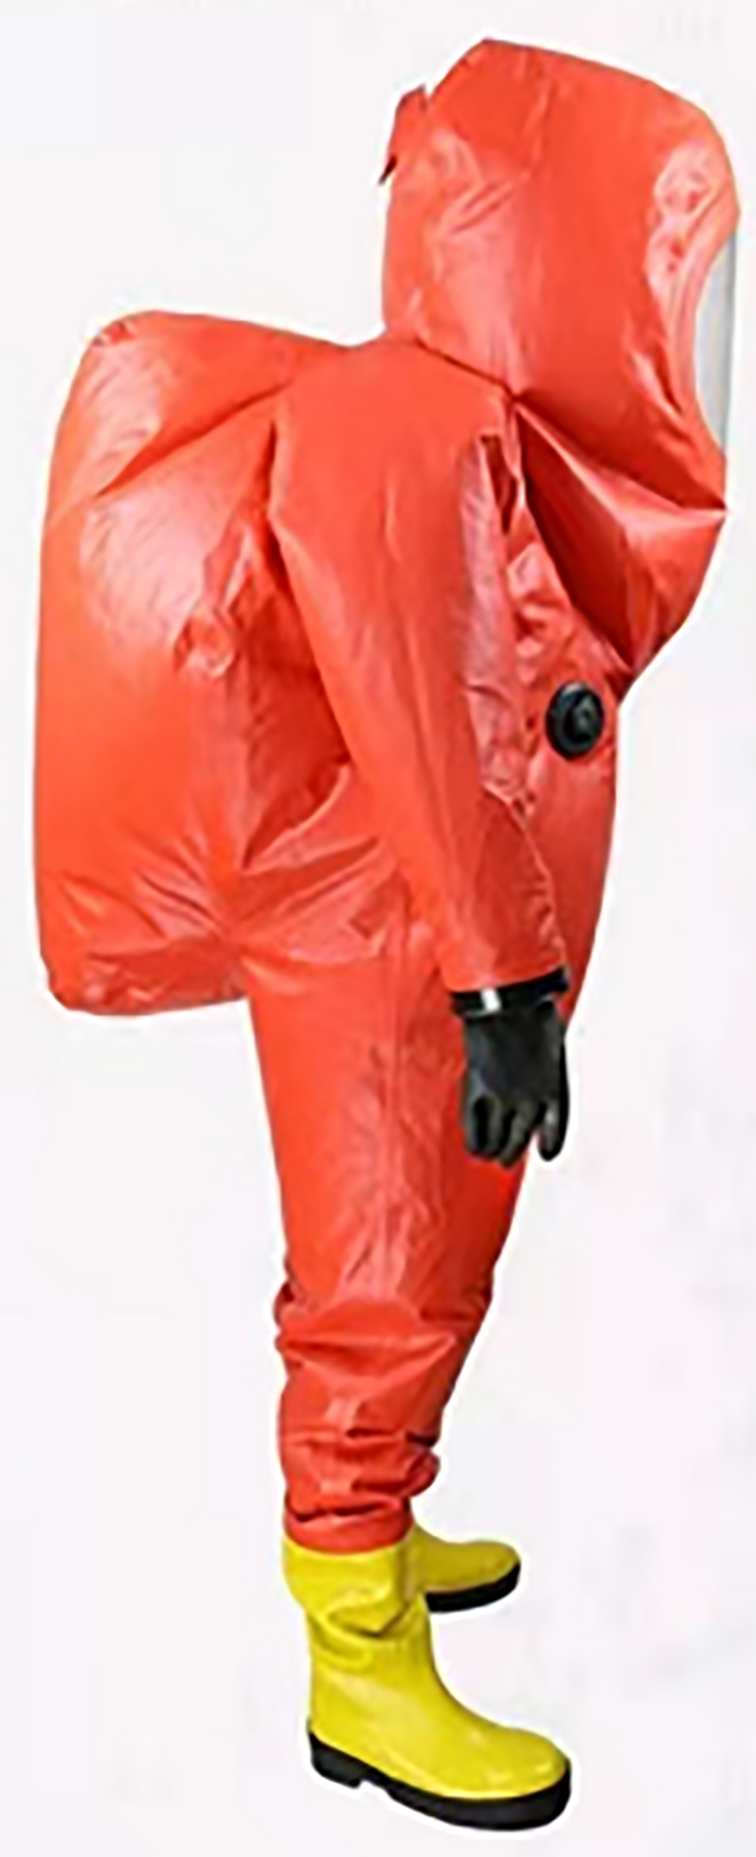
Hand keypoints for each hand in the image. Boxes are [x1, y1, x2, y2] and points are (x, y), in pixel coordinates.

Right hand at [458, 994, 568, 1168]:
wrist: (510, 1001)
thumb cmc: (533, 1013)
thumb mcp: (552, 1043)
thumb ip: (545, 1068)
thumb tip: (538, 1076)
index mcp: (553, 1087)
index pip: (555, 1128)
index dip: (550, 1144)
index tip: (545, 1153)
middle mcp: (530, 1099)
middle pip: (520, 1139)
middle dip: (512, 1152)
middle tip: (507, 1159)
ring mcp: (503, 1097)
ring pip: (498, 1140)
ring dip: (494, 1151)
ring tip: (490, 1156)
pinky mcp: (478, 1090)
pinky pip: (475, 1128)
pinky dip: (476, 1142)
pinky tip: (476, 1148)